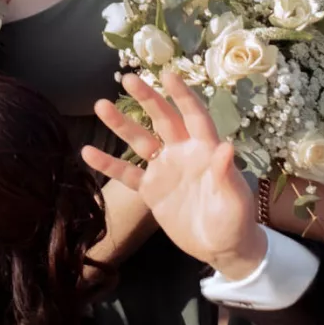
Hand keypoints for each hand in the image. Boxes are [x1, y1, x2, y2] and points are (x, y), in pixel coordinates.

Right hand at [85, 73, 265, 279]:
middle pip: (162, 120)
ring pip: (140, 141)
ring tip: (100, 106)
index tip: (168, 74)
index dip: (182, 96)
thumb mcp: (236, 203)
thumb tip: (226, 146)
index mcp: (206, 151)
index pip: (194, 117)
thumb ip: (227, 176)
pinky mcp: (151, 189)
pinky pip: (127, 173)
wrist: (222, 250)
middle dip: (147, 98)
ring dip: (121, 124)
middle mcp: (182, 153)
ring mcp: (164, 170)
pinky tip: (87, 151)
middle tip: (129, 78)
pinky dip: (108, 163)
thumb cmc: (236, 223)